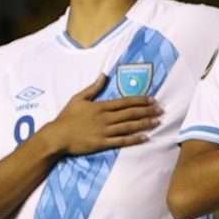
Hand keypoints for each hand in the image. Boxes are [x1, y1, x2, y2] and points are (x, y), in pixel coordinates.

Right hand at [48, 73, 162, 154]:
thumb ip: (93, 88)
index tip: (152, 100)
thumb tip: (103, 75)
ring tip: (158, 122)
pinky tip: (146, 137)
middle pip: (130, 113)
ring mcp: (104, 131)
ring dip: (145, 124)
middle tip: (161, 110)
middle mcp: (105, 118)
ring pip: (129, 127)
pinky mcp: (102, 143)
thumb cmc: (67, 117)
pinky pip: (121, 141)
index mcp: (101, 106)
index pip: (125, 102)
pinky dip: (134, 139)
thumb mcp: (78, 98)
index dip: (140, 101)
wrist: (57, 136)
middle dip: (147, 111)